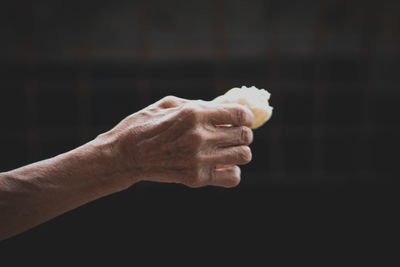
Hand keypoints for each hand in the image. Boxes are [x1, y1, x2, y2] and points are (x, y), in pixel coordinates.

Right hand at [94, 96, 254, 188]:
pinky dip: (232, 171)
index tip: (241, 118)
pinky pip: (232, 177)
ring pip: (244, 156)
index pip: (240, 114)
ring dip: (239, 151)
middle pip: (245, 136)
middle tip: (233, 133)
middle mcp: (199, 136)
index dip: (245, 115)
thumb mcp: (169, 104)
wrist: (123, 156)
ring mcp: (198, 159)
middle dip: (243, 133)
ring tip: (228, 149)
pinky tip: (221, 165)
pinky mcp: (196, 178)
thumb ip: (200, 104)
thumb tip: (227, 104)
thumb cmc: (144, 125)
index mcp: (194, 113)